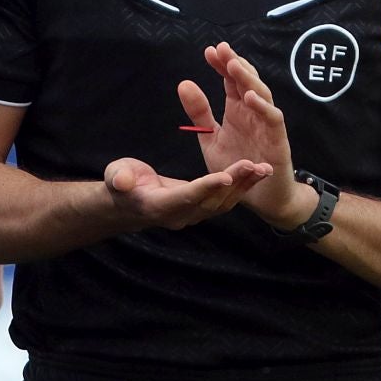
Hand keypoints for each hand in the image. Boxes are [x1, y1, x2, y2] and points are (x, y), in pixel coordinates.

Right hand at [103, 156, 271, 229]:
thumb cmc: (122, 182)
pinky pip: (226, 200)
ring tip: (264, 168)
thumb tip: (122, 181)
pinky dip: (242, 187)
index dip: (205, 188)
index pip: (186, 197)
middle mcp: (180, 215)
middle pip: (211, 201)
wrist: (129, 201)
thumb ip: (119, 178)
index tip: (224, 176)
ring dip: (244, 186)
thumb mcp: (116, 175)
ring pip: (223, 203)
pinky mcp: (201, 208)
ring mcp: (193, 215)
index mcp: (160, 206)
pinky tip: (257, 172)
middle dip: (233, 184)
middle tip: (253, 165)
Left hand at [178, 43, 315, 228]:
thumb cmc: (237, 167)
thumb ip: (199, 113)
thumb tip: (184, 83)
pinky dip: (263, 107)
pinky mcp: (277, 140)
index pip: (231, 80)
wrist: (260, 198)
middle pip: (247, 81)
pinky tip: (249, 97)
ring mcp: (267, 124)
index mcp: (238, 109)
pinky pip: (273, 119)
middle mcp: (253, 112)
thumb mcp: (211, 139)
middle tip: (222, 49)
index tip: (209, 51)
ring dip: (249, 79)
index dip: (222, 64)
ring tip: (234, 65)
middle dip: (235, 64)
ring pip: (262, 94)